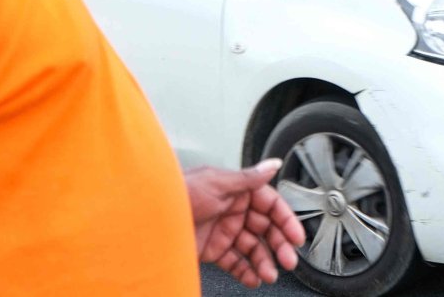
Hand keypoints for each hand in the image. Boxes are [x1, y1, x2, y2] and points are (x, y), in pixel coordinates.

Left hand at [187, 160, 306, 287]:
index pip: (271, 205)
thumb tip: (273, 164)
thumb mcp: (216, 182)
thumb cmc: (178, 193)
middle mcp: (233, 210)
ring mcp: (224, 231)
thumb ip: (248, 178)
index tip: (295, 237)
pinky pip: (235, 262)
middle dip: (278, 245)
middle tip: (287, 260)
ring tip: (268, 274)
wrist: (149, 218)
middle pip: (265, 229)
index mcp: (238, 190)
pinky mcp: (213, 249)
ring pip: (252, 249)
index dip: (285, 221)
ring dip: (263, 262)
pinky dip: (246, 271)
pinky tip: (254, 278)